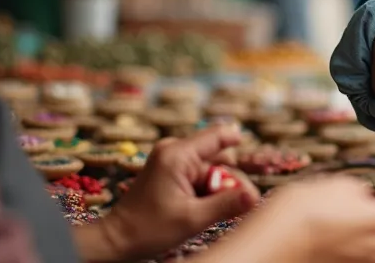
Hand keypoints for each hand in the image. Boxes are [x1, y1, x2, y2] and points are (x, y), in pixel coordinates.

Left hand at [102, 125, 260, 259]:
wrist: (117, 240)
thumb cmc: (149, 229)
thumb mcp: (193, 219)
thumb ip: (227, 204)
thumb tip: (256, 195)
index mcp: (178, 154)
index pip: (220, 136)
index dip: (240, 146)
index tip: (257, 164)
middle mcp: (174, 150)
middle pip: (219, 157)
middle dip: (228, 182)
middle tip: (232, 206)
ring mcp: (170, 159)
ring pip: (210, 168)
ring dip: (217, 189)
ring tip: (208, 212)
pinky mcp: (169, 171)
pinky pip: (198, 175)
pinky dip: (205, 191)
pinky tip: (200, 209)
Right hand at [243, 176, 374, 262]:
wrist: (282, 238)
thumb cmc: (310, 207)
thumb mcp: (337, 184)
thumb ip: (358, 191)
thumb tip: (362, 195)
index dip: (371, 208)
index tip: (357, 205)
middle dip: (370, 229)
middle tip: (346, 220)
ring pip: (369, 254)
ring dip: (359, 245)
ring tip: (336, 235)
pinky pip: (352, 262)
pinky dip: (346, 256)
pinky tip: (327, 248)